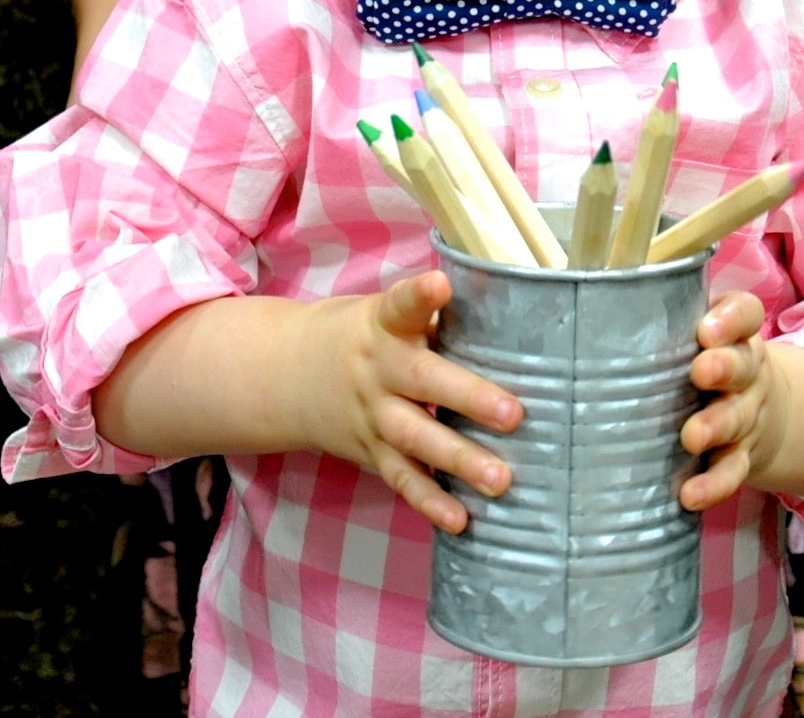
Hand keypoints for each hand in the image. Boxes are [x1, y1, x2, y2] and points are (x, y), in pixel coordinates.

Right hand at [309, 269, 522, 533]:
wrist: (290, 375)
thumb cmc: (366, 337)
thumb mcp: (388, 316)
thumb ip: (436, 321)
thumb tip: (512, 323)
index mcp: (384, 325)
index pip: (401, 306)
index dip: (420, 296)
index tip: (439, 284)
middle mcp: (377, 369)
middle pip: (420, 381)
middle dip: (468, 398)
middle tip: (513, 414)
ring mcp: (372, 415)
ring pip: (415, 438)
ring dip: (458, 460)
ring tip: (500, 479)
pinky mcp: (371, 451)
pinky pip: (401, 478)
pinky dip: (429, 502)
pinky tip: (460, 519)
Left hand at [678, 291, 782, 511]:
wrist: (765, 413)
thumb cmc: (705, 361)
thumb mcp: (695, 333)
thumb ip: (657, 321)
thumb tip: (583, 307)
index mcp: (734, 333)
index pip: (745, 313)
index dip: (730, 319)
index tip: (705, 330)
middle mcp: (746, 370)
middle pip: (742, 364)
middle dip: (722, 368)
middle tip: (700, 372)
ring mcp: (746, 415)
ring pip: (737, 418)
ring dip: (716, 427)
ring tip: (691, 437)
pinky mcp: (741, 455)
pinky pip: (732, 471)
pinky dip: (713, 484)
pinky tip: (690, 494)